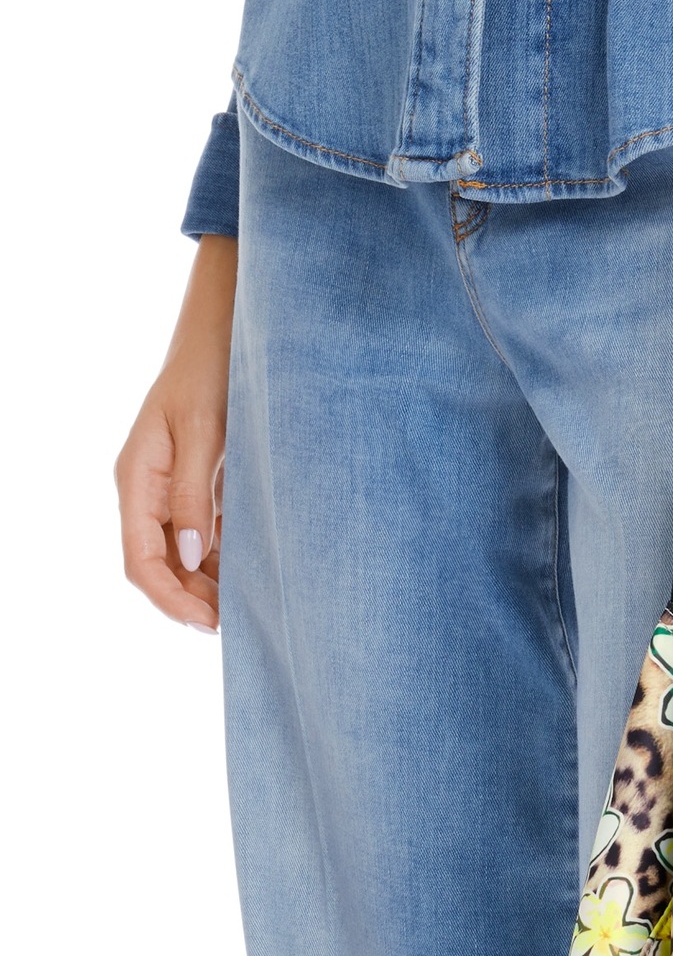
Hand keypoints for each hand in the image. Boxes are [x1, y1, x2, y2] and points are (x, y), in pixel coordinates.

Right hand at [115, 234, 237, 630]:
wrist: (228, 330)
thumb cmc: (212, 372)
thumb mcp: (205, 432)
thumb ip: (194, 496)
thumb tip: (189, 557)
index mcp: (138, 478)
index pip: (140, 560)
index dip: (170, 598)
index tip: (208, 623)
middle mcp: (149, 490)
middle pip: (159, 567)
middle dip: (192, 600)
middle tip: (237, 625)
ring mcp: (173, 490)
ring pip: (182, 558)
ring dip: (209, 586)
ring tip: (249, 608)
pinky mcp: (199, 486)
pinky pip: (204, 537)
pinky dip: (223, 562)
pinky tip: (252, 575)